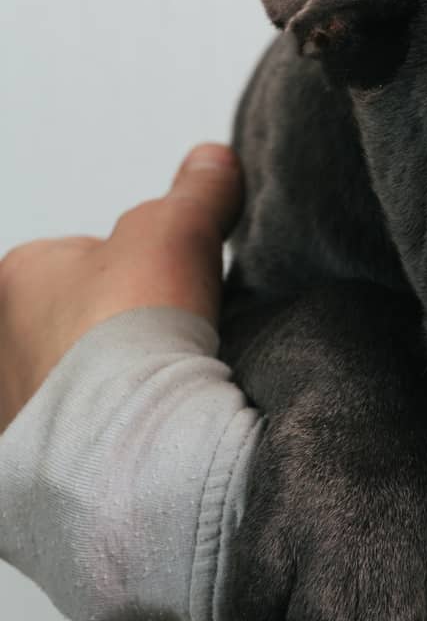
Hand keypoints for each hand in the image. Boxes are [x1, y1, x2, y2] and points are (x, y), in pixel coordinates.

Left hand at [0, 143, 241, 430]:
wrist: (129, 444)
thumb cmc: (128, 337)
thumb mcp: (176, 231)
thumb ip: (196, 192)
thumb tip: (212, 161)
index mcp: (17, 274)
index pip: (87, 253)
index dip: (145, 265)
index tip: (180, 284)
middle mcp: (1, 340)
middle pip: (82, 316)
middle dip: (124, 325)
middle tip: (177, 336)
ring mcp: (15, 402)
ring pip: (83, 376)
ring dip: (121, 380)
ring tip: (170, 386)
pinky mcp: (36, 459)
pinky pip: (88, 432)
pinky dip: (120, 428)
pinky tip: (154, 427)